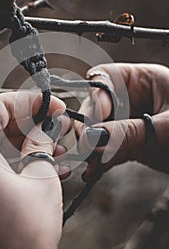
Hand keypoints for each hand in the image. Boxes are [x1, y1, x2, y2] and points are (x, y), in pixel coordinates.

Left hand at [0, 92, 68, 248]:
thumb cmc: (23, 237)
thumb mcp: (42, 178)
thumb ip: (42, 142)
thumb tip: (48, 122)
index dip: (28, 101)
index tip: (52, 106)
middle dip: (30, 122)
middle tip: (57, 124)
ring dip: (27, 142)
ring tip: (59, 146)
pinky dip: (17, 159)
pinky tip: (48, 163)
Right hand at [75, 63, 168, 180]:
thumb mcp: (168, 128)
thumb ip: (130, 132)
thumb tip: (93, 137)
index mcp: (144, 80)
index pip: (106, 78)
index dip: (96, 96)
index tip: (97, 119)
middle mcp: (132, 99)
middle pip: (95, 106)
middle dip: (89, 126)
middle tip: (87, 147)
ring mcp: (129, 123)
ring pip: (97, 130)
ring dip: (90, 147)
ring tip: (92, 164)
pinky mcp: (130, 145)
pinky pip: (107, 150)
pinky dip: (99, 161)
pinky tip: (95, 171)